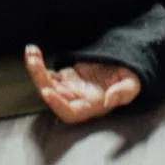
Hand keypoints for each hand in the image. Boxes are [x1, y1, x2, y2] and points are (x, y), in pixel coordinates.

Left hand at [24, 45, 141, 125]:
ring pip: (48, 83)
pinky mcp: (66, 76)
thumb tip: (108, 100)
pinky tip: (33, 52)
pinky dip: (39, 63)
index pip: (70, 113)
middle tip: (33, 62)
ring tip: (31, 52)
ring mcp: (70, 88)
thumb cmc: (131, 76)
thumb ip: (123, 93)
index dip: (57, 105)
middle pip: (54, 95)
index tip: (47, 91)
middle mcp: (77, 100)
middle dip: (41, 80)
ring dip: (36, 70)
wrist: (125, 66)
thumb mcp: (133, 83)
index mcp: (92, 106)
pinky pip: (48, 73)